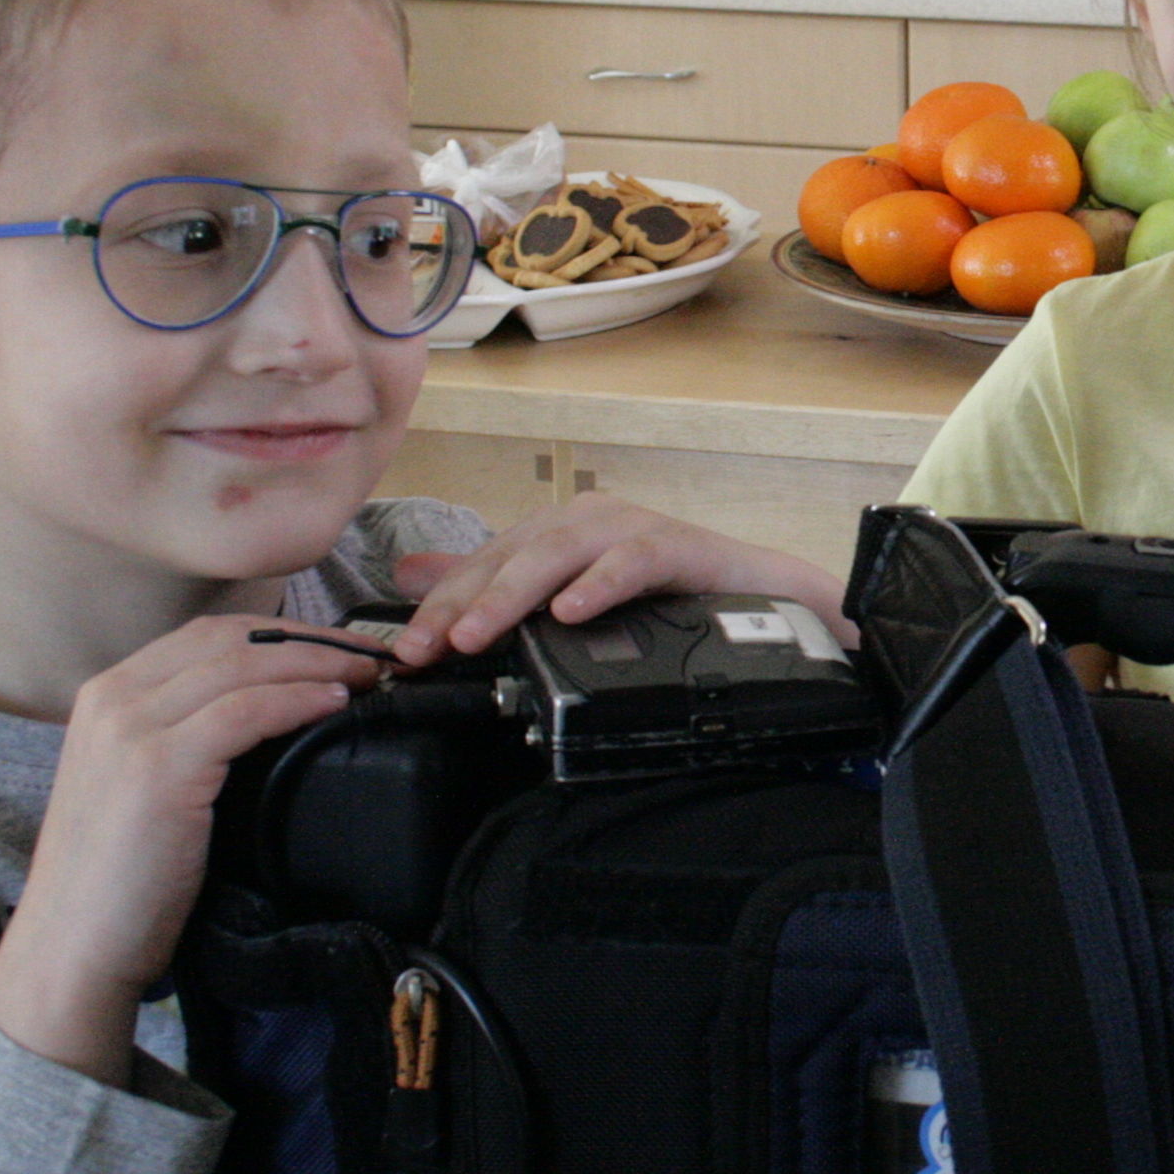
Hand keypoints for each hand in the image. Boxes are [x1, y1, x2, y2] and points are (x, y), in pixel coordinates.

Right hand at [0, 616, 381, 1086]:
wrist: (73, 946)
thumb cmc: (119, 881)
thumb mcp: (143, 787)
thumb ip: (183, 741)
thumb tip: (269, 719)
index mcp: (107, 695)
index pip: (208, 635)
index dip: (282, 634)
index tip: (337, 649)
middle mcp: (112, 698)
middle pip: (230, 638)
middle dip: (309, 640)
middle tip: (369, 658)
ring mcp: (130, 729)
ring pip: (242, 664)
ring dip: (316, 663)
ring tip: (365, 678)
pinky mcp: (156, 769)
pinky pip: (244, 712)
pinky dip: (296, 700)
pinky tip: (332, 704)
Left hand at [385, 493, 855, 666]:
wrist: (769, 607)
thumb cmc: (668, 606)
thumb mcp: (573, 602)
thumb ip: (496, 585)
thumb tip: (413, 575)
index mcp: (558, 536)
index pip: (482, 565)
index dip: (440, 606)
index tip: (405, 652)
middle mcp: (590, 521)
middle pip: (510, 555)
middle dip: (461, 602)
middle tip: (426, 648)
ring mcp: (633, 529)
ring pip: (560, 550)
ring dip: (513, 592)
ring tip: (478, 633)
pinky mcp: (680, 546)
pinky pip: (634, 559)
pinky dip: (600, 583)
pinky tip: (572, 612)